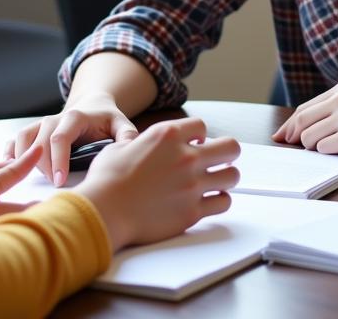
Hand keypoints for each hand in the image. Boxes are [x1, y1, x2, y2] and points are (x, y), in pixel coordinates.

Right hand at [6, 93, 138, 187]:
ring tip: (34, 180)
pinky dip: (9, 152)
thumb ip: (126, 135)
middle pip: (40, 142)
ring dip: (25, 160)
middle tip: (52, 187)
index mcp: (75, 117)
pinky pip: (15, 139)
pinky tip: (9, 167)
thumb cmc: (106, 121)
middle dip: (43, 166)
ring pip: (24, 139)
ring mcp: (41, 124)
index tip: (59, 182)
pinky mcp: (33, 131)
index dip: (58, 160)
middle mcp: (54, 119)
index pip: (61, 137)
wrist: (92, 106)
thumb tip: (129, 148)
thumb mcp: (120, 124)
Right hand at [75, 117, 239, 250]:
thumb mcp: (121, 146)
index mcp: (168, 135)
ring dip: (225, 177)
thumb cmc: (107, 179)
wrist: (104, 211)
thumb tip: (142, 145)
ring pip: (232, 176)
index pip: (202, 126)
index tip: (195, 144)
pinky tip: (209, 201)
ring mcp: (193, 185)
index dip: (199, 135)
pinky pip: (223, 203)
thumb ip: (141, 142)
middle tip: (218, 160)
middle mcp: (186, 157)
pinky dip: (219, 201)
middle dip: (227, 153)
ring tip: (215, 182)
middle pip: (230, 147)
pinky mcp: (193, 212)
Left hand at [272, 80, 337, 161]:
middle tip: (290, 146)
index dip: (291, 124)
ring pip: (309, 137)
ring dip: (315, 147)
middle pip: (301, 120)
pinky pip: (324, 149)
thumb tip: (305, 126)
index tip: (282, 135)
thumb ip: (337, 108)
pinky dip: (329, 154)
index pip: (305, 107)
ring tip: (334, 148)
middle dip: (294, 136)